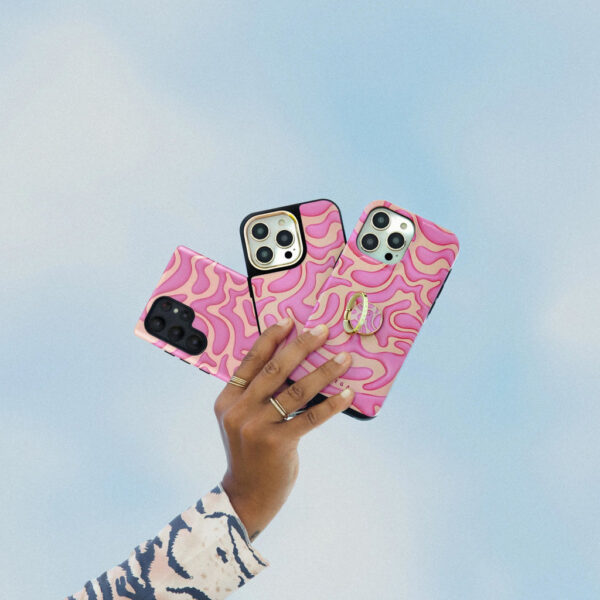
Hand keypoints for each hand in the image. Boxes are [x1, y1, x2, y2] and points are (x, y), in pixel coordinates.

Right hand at [214, 317, 353, 541]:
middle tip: (323, 331)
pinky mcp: (277, 443)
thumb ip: (257, 394)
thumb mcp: (243, 419)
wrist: (246, 495)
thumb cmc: (250, 453)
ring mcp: (255, 427)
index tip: (290, 320)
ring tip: (344, 359)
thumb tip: (293, 362)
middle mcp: (238, 410)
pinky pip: (310, 416)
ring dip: (324, 371)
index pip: (250, 360)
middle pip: (275, 369)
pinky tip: (347, 393)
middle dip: (302, 346)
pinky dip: (331, 403)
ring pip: (296, 390)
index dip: (271, 337)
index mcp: (227, 399)